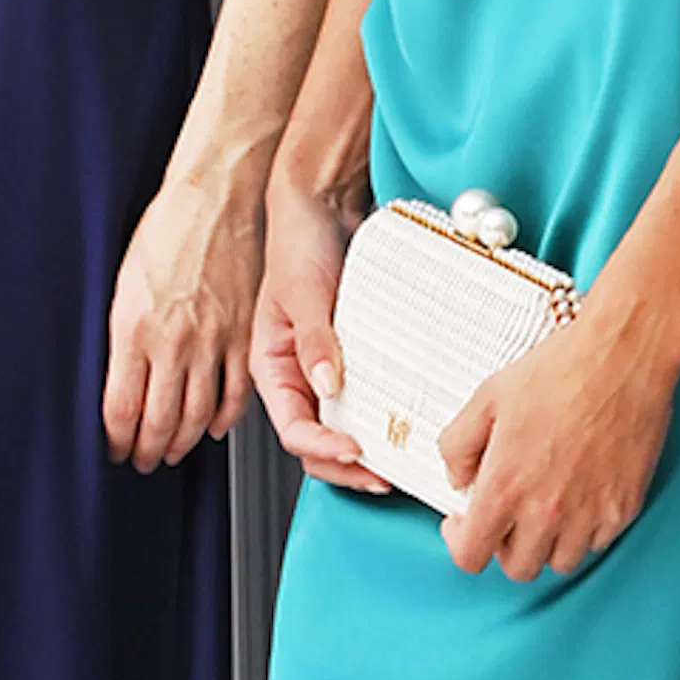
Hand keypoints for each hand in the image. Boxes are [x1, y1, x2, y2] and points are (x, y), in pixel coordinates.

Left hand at [102, 167, 265, 467]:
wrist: (216, 198)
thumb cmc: (167, 229)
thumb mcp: (123, 282)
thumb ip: (121, 334)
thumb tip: (114, 375)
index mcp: (134, 329)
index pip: (121, 408)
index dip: (116, 439)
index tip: (113, 448)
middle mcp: (174, 341)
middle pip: (158, 421)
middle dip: (146, 450)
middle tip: (141, 460)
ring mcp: (213, 341)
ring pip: (196, 415)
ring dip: (181, 442)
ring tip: (171, 451)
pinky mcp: (243, 335)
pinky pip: (235, 393)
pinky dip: (222, 418)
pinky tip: (212, 427)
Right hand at [252, 164, 390, 498]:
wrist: (327, 205)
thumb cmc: (301, 241)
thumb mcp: (304, 292)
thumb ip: (315, 340)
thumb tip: (328, 386)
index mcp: (272, 368)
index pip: (292, 428)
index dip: (322, 448)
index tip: (356, 450)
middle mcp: (299, 376)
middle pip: (318, 441)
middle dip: (348, 465)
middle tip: (385, 475)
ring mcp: (329, 369)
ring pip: (345, 426)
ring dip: (369, 451)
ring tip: (399, 463)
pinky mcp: (358, 357)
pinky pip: (370, 398)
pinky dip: (385, 417)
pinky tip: (407, 424)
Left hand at [437, 300, 679, 581]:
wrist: (624, 355)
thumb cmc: (558, 369)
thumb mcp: (487, 397)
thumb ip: (458, 445)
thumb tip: (458, 479)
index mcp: (505, 486)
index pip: (471, 555)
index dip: (460, 543)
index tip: (463, 523)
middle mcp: (546, 510)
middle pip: (517, 568)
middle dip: (504, 545)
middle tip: (507, 514)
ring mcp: (589, 513)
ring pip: (560, 563)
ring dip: (546, 543)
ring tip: (545, 508)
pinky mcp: (623, 508)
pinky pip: (596, 543)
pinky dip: (583, 530)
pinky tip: (578, 497)